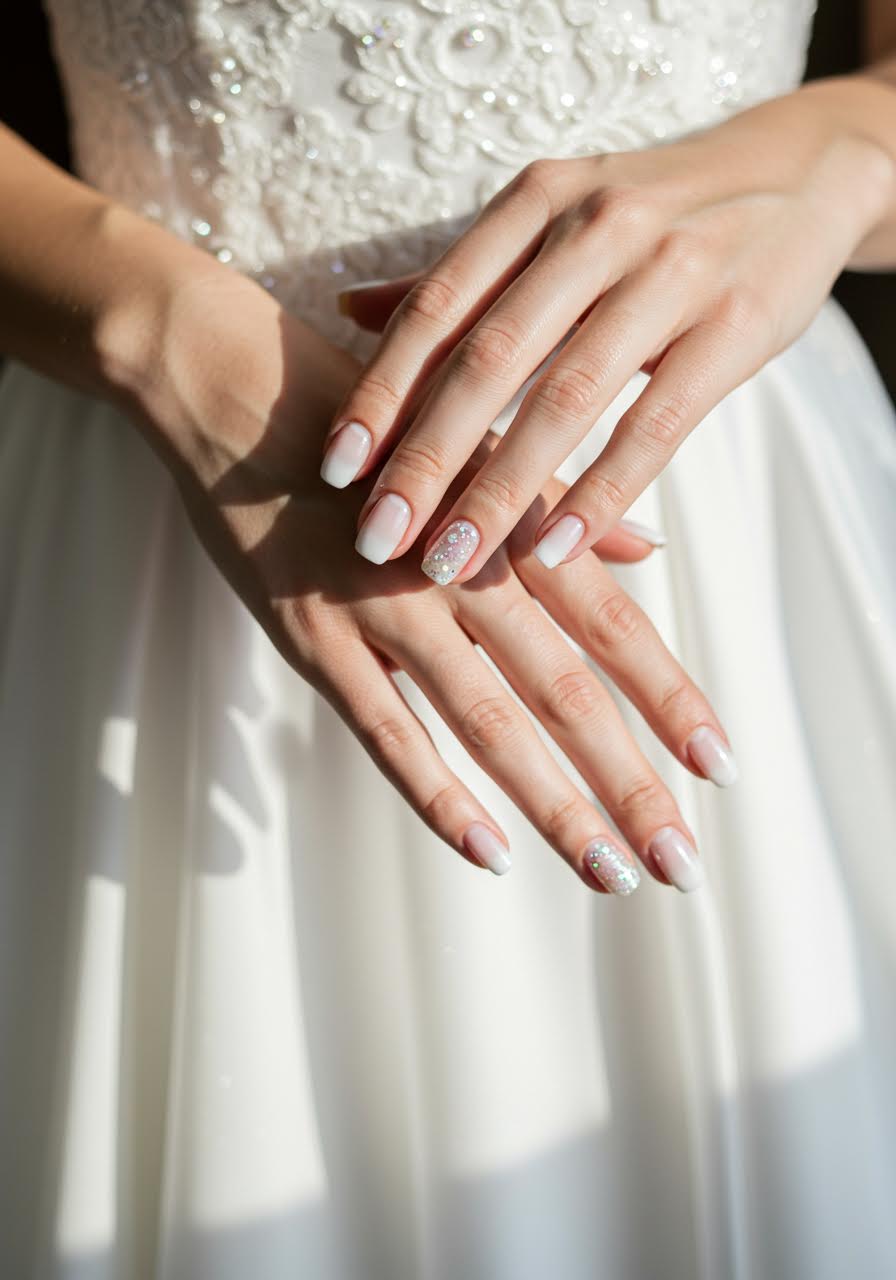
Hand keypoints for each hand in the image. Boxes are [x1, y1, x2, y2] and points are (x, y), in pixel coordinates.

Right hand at [132, 270, 731, 894]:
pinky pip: (385, 729)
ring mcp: (384, 606)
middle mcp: (460, 567)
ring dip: (556, 804)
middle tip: (682, 862)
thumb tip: (648, 552)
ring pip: (488, 721)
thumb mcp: (475, 442)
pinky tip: (491, 852)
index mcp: (508, 518)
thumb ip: (558, 506)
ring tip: (612, 872)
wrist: (231, 380)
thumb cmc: (367, 413)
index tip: (719, 765)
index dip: (670, 697)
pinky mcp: (313, 636)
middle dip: (630, 781)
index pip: (613, 623)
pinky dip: (438, 793)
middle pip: (567, 689)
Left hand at [321, 89, 891, 582]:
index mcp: (536, 203)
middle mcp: (594, 228)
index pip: (440, 307)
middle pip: (489, 360)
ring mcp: (669, 274)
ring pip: (565, 399)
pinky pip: (655, 423)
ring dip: (501, 491)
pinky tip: (557, 547)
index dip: (383, 392)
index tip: (338, 469)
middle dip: (425, 459)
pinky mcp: (734, 327)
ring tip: (451, 561)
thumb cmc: (653, 212)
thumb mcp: (553, 217)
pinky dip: (602, 491)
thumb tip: (350, 308)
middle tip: (378, 539)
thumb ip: (461, 273)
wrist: (796, 175)